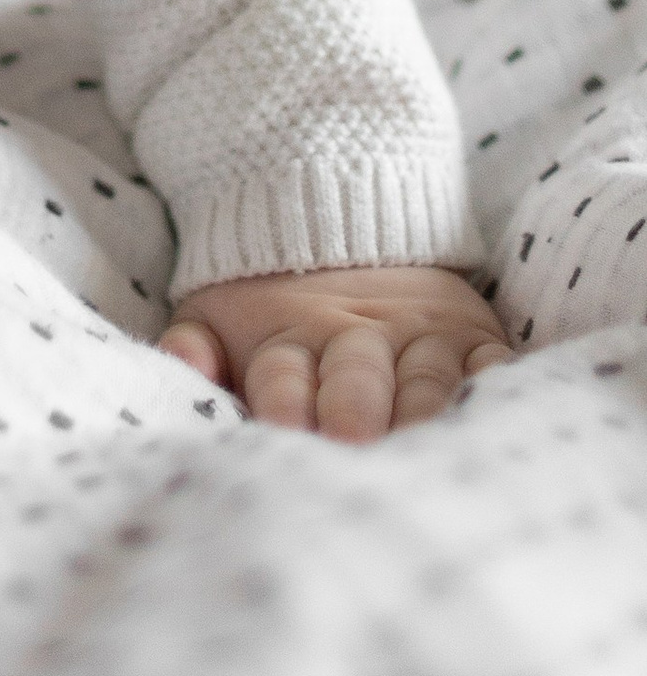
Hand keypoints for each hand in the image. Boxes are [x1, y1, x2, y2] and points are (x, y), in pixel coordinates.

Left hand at [160, 263, 510, 440]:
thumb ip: (197, 342)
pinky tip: (496, 423)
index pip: (284, 372)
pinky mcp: (476, 339)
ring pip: (427, 378)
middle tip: (353, 440)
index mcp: (292, 338)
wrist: (349, 225)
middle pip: (357, 376)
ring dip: (424, 411)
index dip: (283, 398)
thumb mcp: (222, 313)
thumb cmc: (275, 309)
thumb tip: (180, 360)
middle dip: (354, 408)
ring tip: (425, 450)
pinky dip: (495, 392)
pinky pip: (492, 367)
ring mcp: (423, 337)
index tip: (283, 430)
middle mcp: (359, 338)